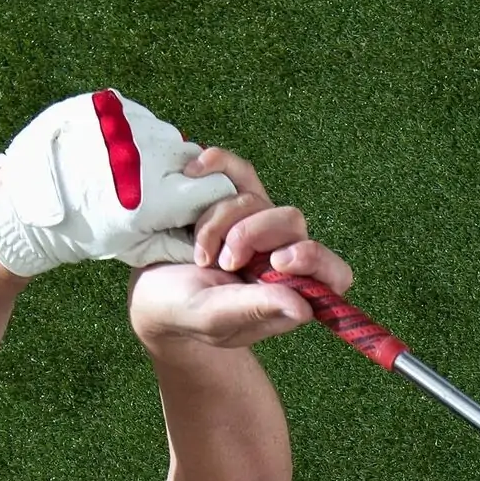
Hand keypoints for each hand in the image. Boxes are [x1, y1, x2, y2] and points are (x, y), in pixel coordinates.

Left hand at [0, 89, 237, 275]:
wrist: (27, 204)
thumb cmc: (82, 233)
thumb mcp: (131, 246)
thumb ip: (177, 242)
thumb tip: (212, 241)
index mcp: (158, 194)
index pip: (218, 185)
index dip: (208, 199)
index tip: (191, 208)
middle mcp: (148, 153)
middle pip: (196, 157)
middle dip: (185, 175)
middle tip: (156, 190)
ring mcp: (128, 124)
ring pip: (169, 136)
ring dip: (160, 154)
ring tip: (129, 172)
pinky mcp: (110, 106)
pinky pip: (142, 119)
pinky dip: (136, 136)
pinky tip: (113, 154)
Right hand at [131, 191, 352, 349]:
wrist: (147, 290)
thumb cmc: (184, 313)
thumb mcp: (215, 317)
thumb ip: (256, 309)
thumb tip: (304, 308)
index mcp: (289, 292)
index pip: (333, 273)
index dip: (316, 260)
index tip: (279, 261)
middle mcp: (280, 256)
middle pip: (292, 222)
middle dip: (249, 235)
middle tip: (221, 262)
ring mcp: (257, 223)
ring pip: (256, 200)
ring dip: (217, 222)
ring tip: (198, 253)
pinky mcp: (232, 196)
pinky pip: (238, 169)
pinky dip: (217, 164)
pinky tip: (194, 169)